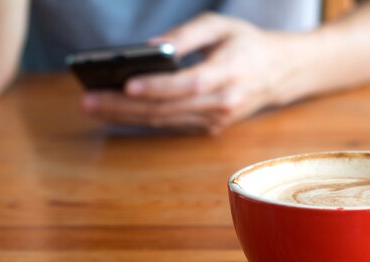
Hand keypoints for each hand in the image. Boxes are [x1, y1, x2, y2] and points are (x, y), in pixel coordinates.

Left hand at [81, 13, 301, 133]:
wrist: (280, 73)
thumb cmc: (247, 44)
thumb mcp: (221, 26)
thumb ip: (186, 36)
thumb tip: (150, 48)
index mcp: (227, 74)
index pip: (188, 85)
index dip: (156, 87)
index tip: (125, 84)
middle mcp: (221, 103)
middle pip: (167, 109)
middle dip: (124, 107)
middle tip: (89, 101)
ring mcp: (215, 120)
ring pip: (164, 122)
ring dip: (126, 116)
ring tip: (93, 107)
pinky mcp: (210, 127)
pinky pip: (171, 124)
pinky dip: (143, 118)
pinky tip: (117, 111)